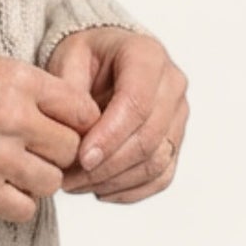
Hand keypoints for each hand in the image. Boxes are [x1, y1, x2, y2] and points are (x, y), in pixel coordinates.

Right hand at [0, 52, 102, 223]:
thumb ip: (24, 86)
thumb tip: (58, 109)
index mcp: (17, 79)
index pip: (81, 108)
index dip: (77, 122)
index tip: (65, 128)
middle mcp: (15, 116)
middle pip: (70, 148)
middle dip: (56, 153)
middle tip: (37, 152)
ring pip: (52, 182)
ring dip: (37, 180)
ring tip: (14, 170)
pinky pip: (24, 209)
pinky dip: (16, 203)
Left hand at [49, 28, 189, 203]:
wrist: (102, 58)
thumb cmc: (84, 56)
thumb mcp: (67, 58)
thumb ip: (70, 93)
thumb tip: (77, 135)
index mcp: (146, 55)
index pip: (136, 102)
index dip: (110, 135)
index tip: (82, 158)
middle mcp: (171, 84)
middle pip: (148, 136)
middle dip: (108, 165)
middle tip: (69, 179)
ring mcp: (178, 114)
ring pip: (157, 161)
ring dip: (115, 181)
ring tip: (77, 185)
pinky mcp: (175, 139)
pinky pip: (162, 175)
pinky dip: (132, 190)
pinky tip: (100, 190)